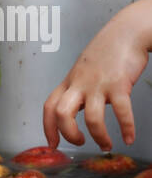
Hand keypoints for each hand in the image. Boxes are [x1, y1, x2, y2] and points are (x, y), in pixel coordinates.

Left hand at [43, 22, 149, 150]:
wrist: (126, 32)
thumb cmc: (106, 51)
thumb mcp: (83, 69)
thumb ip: (79, 87)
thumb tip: (81, 109)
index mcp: (70, 81)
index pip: (49, 106)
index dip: (47, 127)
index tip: (52, 143)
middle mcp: (80, 83)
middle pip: (62, 113)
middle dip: (69, 134)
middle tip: (81, 143)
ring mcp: (99, 84)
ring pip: (93, 119)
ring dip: (100, 137)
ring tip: (107, 145)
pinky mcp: (119, 84)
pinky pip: (122, 112)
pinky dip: (127, 129)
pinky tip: (129, 137)